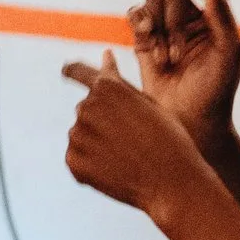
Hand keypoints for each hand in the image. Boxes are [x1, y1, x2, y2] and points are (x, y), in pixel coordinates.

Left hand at [62, 50, 216, 220]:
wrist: (172, 184)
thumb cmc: (169, 140)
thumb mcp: (149, 103)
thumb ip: (122, 82)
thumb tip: (105, 55)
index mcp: (107, 87)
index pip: (80, 73)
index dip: (74, 70)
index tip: (66, 68)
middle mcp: (87, 107)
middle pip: (87, 110)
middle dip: (103, 121)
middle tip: (131, 140)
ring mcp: (78, 135)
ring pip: (82, 134)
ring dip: (97, 143)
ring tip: (126, 158)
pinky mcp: (73, 161)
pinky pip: (77, 157)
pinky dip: (91, 165)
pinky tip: (115, 172)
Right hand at [130, 0, 239, 144]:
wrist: (190, 123)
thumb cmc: (216, 90)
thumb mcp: (227, 50)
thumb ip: (220, 10)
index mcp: (212, 20)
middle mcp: (188, 22)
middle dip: (172, 24)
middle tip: (177, 56)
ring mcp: (164, 32)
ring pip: (150, 5)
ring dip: (155, 29)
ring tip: (162, 59)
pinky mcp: (143, 44)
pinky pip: (134, 17)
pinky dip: (138, 26)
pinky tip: (145, 44)